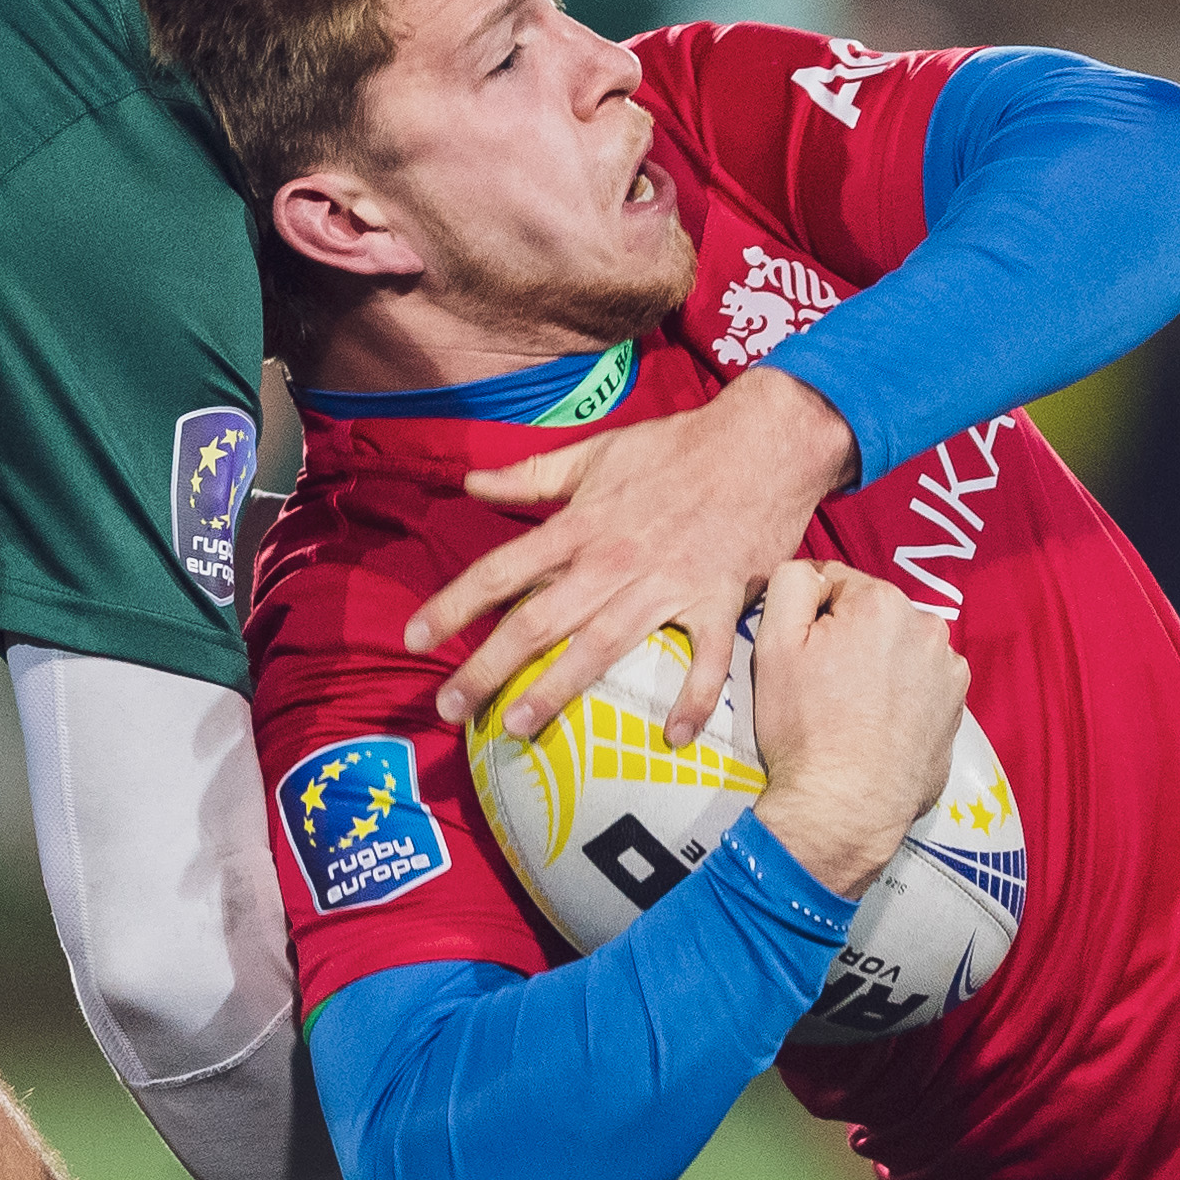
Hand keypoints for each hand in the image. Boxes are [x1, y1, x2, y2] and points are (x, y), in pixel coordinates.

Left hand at [409, 367, 858, 743]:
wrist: (764, 441)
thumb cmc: (677, 446)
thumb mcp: (596, 452)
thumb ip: (532, 475)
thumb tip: (471, 484)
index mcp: (581, 525)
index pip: (501, 569)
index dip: (453, 605)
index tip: (415, 639)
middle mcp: (613, 561)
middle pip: (537, 621)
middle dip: (488, 667)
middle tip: (448, 709)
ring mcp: (666, 585)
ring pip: (601, 646)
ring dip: (558, 689)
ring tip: (517, 728)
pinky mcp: (717, 601)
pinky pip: (705, 659)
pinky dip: (693, 698)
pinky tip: (673, 738)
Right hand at [746, 561, 966, 900]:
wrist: (844, 808)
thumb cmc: (805, 728)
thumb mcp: (773, 644)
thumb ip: (790, 584)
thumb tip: (811, 571)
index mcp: (882, 603)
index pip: (836, 584)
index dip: (811, 618)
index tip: (802, 656)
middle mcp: (928, 628)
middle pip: (872, 616)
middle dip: (848, 639)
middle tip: (824, 687)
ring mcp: (948, 671)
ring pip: (899, 649)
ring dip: (878, 666)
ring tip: (852, 711)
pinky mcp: (958, 708)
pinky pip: (921, 684)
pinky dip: (902, 696)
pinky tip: (878, 726)